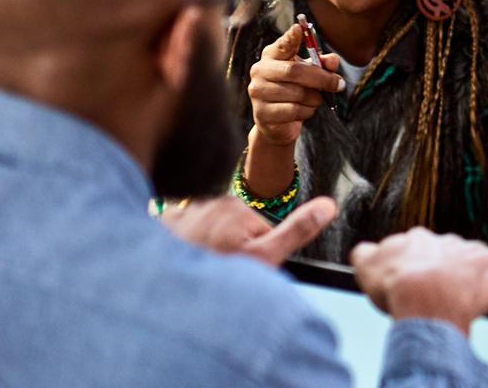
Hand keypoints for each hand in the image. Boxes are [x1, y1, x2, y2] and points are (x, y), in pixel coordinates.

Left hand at [159, 194, 336, 266]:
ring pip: (208, 230)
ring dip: (207, 246)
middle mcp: (211, 202)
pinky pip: (182, 230)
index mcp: (239, 208)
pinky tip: (180, 260)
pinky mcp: (163, 220)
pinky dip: (184, 244)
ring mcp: (185, 209)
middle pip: (234, 226)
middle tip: (222, 270)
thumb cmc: (213, 275)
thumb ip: (297, 231)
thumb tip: (328, 206)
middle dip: (231, 246)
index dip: (258, 251)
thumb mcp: (265, 258)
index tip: (246, 266)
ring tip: (200, 267)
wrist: (159, 285)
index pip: (260, 227)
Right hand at [248, 16, 343, 149]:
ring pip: (298, 93)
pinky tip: (305, 110)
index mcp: (272, 56)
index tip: (299, 28)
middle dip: (322, 78)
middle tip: (338, 84)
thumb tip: (332, 61)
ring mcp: (258, 92)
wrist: (277, 122)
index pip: (282, 44)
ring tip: (316, 99)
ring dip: (316, 98)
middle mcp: (260, 71)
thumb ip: (323, 65)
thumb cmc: (295, 90)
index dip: (291, 37)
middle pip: (295, 71)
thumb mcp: (311, 74)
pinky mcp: (261, 113)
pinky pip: (294, 110)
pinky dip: (308, 111)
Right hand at [351, 228, 487, 337]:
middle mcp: (448, 240)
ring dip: (468, 280)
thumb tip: (365, 250)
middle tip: (436, 296)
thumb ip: (365, 253)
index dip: (418, 270)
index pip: (420, 251)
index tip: (416, 284)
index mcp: (419, 239)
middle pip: (448, 257)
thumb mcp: (365, 266)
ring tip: (457, 301)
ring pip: (474, 265)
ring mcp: (474, 252)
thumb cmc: (395, 287)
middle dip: (444, 274)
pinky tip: (478, 302)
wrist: (423, 298)